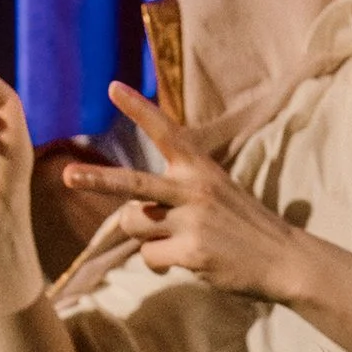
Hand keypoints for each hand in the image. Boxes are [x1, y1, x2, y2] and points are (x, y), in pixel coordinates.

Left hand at [50, 78, 308, 306]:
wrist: (283, 257)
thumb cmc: (244, 226)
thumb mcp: (216, 193)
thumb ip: (176, 196)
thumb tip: (135, 223)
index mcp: (200, 168)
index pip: (166, 132)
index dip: (138, 109)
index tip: (112, 87)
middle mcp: (194, 189)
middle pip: (133, 184)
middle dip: (98, 181)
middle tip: (68, 176)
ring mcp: (192, 221)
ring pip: (135, 226)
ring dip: (144, 237)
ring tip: (172, 242)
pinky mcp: (192, 252)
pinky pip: (151, 257)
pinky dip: (161, 263)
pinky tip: (185, 262)